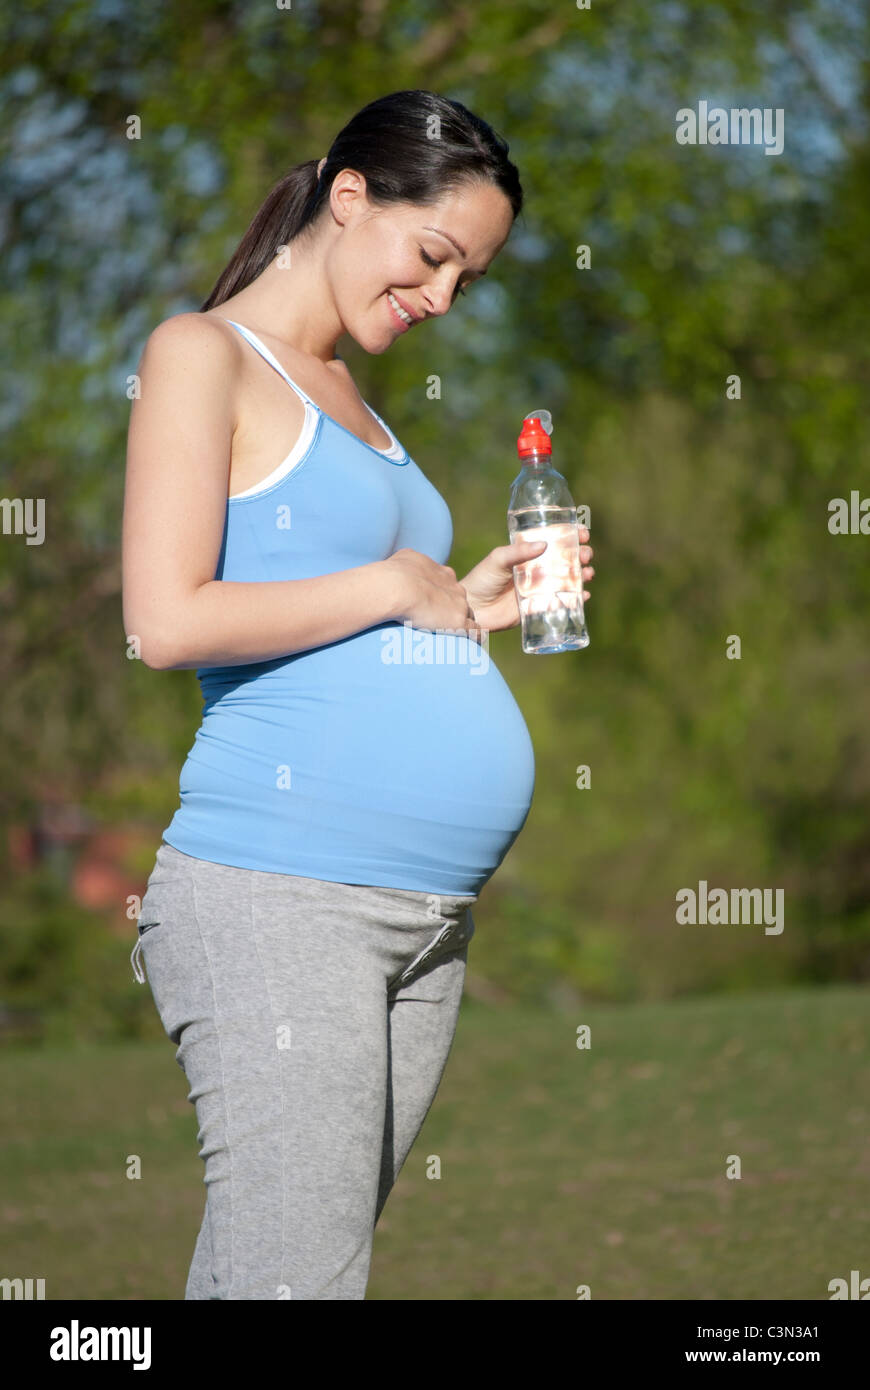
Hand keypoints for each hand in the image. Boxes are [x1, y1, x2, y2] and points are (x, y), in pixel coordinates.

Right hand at [383, 548, 484, 639]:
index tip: (434, 604)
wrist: (399, 588)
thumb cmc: (396, 573)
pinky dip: (474, 636)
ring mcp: (459, 605)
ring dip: (463, 624)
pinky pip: (474, 631)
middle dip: (453, 609)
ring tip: (455, 636)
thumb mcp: (405, 559)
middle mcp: (455, 587)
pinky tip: (473, 642)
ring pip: (469, 615)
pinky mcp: (459, 622)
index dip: (443, 596)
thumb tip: (404, 565)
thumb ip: (411, 562)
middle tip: (440, 621)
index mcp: (443, 573)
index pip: (450, 587)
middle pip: (460, 600)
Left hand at [459, 527, 594, 632]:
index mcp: (529, 553)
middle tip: (585, 555)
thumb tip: (543, 544)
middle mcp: (538, 569)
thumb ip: (518, 552)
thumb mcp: (497, 559)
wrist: (472, 609)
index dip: (572, 535)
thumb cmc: (482, 579)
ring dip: (584, 575)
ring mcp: (541, 588)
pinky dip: (577, 599)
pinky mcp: (541, 607)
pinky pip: (564, 602)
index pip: (555, 540)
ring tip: (587, 574)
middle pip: (568, 559)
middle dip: (582, 555)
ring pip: (570, 579)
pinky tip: (583, 596)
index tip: (583, 533)